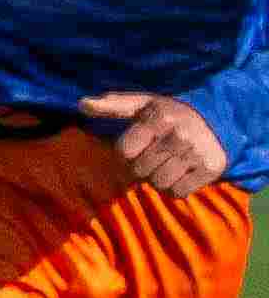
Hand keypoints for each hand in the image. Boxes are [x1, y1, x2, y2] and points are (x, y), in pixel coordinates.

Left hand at [83, 92, 228, 194]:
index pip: (124, 152)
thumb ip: (111, 105)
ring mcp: (198, 152)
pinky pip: (179, 192)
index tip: (140, 142)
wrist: (215, 119)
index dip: (127, 151)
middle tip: (155, 154)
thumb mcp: (141, 104)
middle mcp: (180, 134)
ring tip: (167, 163)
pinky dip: (175, 188)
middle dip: (142, 166)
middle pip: (140, 170)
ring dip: (158, 179)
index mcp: (159, 117)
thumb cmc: (167, 114)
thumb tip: (82, 104)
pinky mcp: (212, 168)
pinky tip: (181, 172)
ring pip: (159, 183)